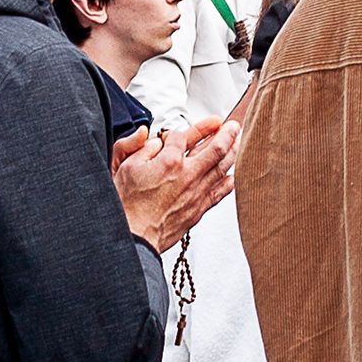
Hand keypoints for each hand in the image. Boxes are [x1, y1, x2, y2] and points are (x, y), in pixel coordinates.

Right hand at [114, 116, 242, 253]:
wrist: (134, 235)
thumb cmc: (127, 205)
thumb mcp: (124, 166)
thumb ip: (139, 147)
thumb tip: (152, 138)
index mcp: (169, 161)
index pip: (184, 136)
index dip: (185, 130)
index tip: (190, 126)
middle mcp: (187, 175)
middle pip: (215, 148)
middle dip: (226, 134)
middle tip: (232, 126)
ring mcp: (196, 192)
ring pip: (222, 167)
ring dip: (233, 151)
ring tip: (238, 142)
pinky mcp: (199, 208)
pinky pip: (221, 191)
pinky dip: (230, 180)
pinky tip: (233, 175)